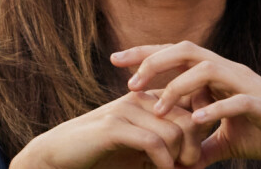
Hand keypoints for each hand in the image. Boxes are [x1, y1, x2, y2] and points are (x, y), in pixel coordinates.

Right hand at [9, 90, 210, 168]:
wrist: (59, 156)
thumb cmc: (104, 156)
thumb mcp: (140, 150)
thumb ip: (166, 148)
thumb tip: (198, 160)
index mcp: (150, 99)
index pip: (192, 106)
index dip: (201, 134)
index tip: (195, 159)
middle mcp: (141, 98)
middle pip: (189, 119)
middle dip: (195, 149)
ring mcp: (127, 109)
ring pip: (175, 131)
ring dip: (180, 159)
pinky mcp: (114, 126)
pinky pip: (153, 142)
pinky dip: (164, 163)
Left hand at [112, 42, 260, 168]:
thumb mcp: (225, 138)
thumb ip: (201, 141)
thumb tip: (178, 158)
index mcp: (216, 73)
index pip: (176, 54)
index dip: (146, 54)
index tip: (116, 59)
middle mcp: (228, 70)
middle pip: (186, 50)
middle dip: (154, 60)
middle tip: (128, 81)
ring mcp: (244, 83)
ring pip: (206, 69)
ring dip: (179, 88)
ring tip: (159, 109)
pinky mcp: (260, 103)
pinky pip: (233, 101)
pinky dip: (214, 109)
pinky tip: (195, 122)